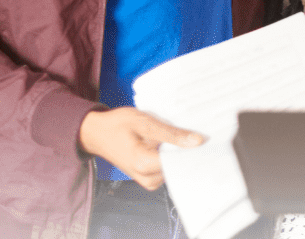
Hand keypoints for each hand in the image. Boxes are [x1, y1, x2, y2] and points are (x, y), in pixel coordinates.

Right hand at [78, 107, 203, 189]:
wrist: (96, 133)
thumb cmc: (116, 125)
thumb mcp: (145, 122)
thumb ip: (171, 134)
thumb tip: (197, 141)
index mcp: (145, 164)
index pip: (181, 162)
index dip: (196, 150)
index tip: (208, 139)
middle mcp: (147, 178)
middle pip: (180, 167)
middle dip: (189, 151)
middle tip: (197, 132)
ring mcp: (148, 181)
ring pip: (175, 168)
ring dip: (180, 153)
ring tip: (181, 135)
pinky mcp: (149, 179)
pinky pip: (168, 169)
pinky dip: (173, 157)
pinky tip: (172, 143)